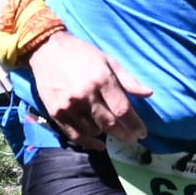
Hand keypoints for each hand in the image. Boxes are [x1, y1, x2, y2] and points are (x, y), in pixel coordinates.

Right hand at [24, 32, 152, 150]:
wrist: (46, 50)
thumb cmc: (81, 54)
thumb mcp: (108, 61)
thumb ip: (128, 80)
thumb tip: (149, 94)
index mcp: (102, 80)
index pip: (123, 109)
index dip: (135, 125)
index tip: (142, 133)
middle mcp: (86, 95)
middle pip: (110, 124)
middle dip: (124, 134)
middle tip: (131, 138)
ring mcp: (69, 106)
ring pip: (94, 130)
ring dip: (105, 133)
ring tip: (111, 130)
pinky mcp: (56, 113)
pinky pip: (75, 135)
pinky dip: (88, 143)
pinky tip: (98, 144)